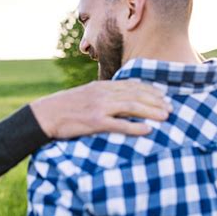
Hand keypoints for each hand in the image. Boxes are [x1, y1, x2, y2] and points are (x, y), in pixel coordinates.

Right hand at [30, 80, 171, 138]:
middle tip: (171, 108)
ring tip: (166, 117)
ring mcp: (99, 107)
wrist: (45, 115)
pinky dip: (135, 127)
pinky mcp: (94, 122)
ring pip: (131, 107)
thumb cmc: (65, 107)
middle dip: (156, 101)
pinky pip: (119, 124)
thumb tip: (118, 99)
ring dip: (151, 111)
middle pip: (135, 94)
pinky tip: (147, 130)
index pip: (131, 85)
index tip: (163, 96)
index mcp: (101, 86)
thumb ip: (102, 95)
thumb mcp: (85, 95)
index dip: (150, 90)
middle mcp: (102, 93)